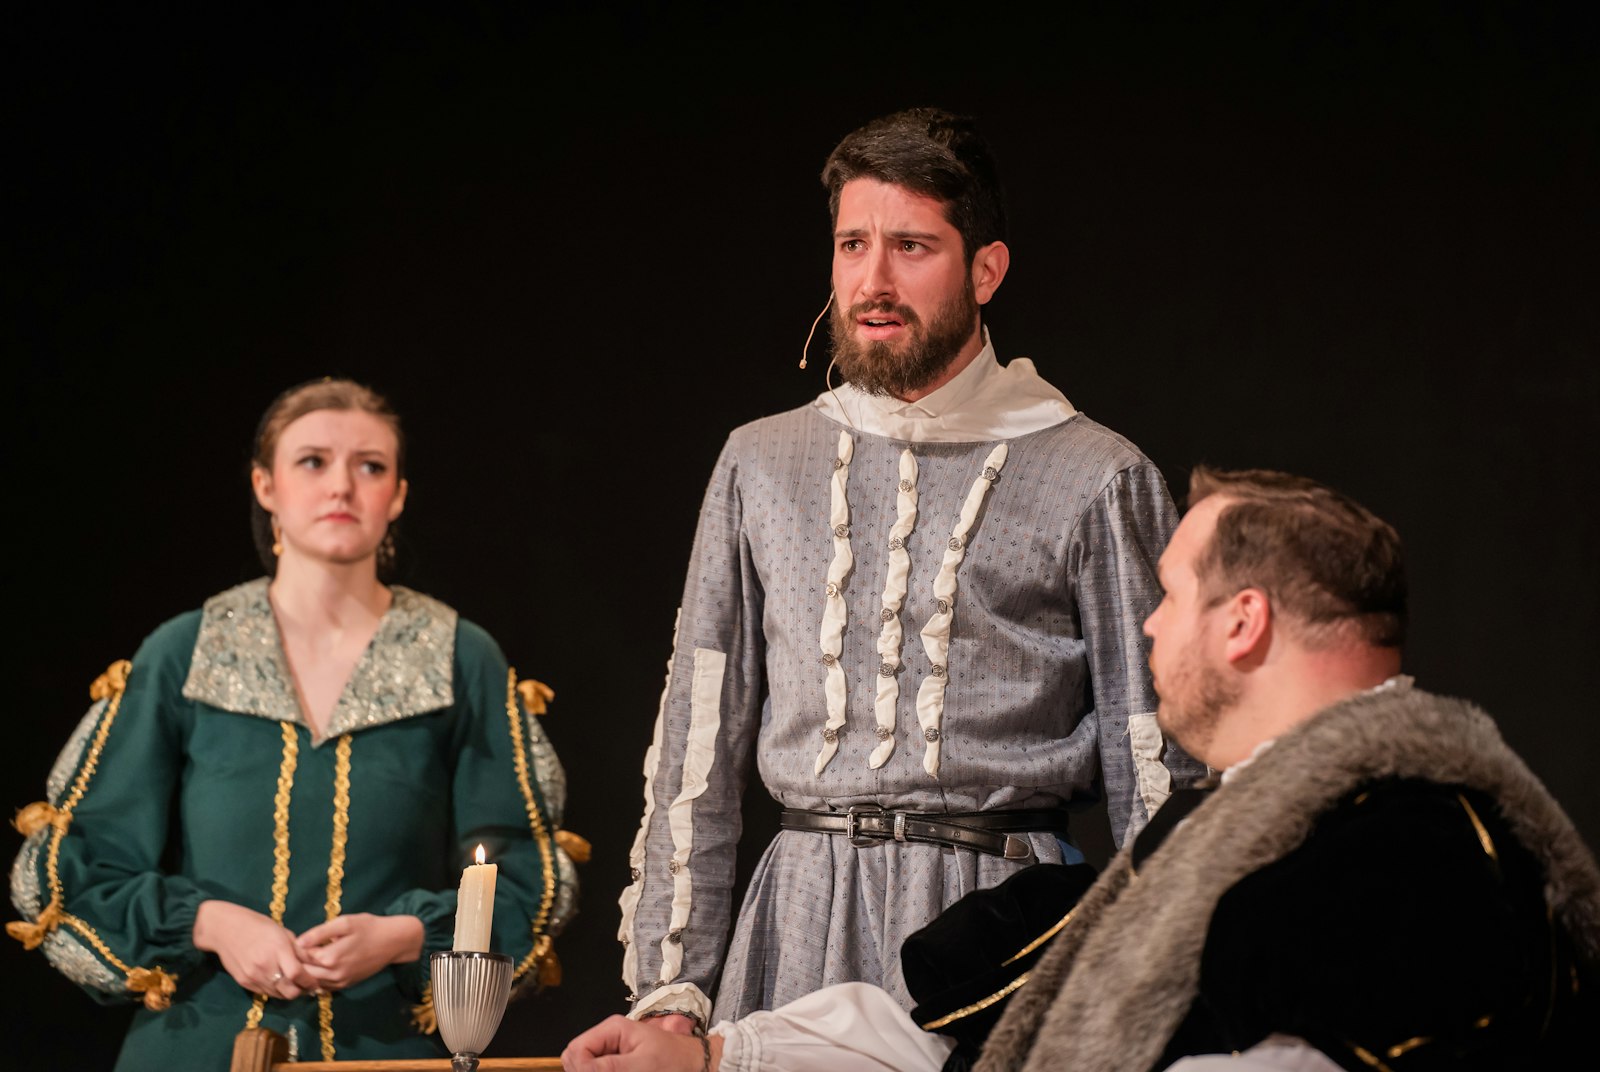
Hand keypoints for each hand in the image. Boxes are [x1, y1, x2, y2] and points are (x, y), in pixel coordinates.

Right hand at [193, 899, 317, 999]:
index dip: (310, 982)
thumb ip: (300, 950)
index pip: (298, 974)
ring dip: (288, 993)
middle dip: (301, 991)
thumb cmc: (258, 926)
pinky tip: (279, 983)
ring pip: (278, 995)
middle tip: (306, 986)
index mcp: (278, 950)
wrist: (225, 930)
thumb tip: (318, 962)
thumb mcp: (283, 933)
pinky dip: (275, 991)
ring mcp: (253, 977)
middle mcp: (265, 967)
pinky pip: (265, 993)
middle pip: (289, 991)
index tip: (316, 982)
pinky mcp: (244, 983)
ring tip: (294, 985)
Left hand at [295, 912, 423, 990]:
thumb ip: (319, 933)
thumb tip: (297, 942)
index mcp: (330, 957)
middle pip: (304, 973)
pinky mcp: (346, 985)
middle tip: (293, 950)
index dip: (294, 948)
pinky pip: (324, 987)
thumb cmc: (369, 927)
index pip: (301, 957)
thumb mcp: (344, 923)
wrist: (393, 941)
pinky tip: (316, 967)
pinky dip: (316, 979)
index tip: (291, 939)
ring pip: (312, 983)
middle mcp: (333, 974)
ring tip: (303, 959)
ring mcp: (340, 982)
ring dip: (305, 972)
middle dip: (297, 962)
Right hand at [562, 1015, 720, 1071]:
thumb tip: (580, 1067)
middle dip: (585, 1071)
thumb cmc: (675, 1060)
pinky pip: (598, 1069)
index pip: (576, 1048)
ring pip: (585, 1067)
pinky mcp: (616, 1064)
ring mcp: (611, 1052)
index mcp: (612, 1029)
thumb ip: (609, 1067)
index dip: (580, 1067)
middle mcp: (608, 1039)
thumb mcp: (642, 1064)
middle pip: (576, 1058)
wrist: (694, 1065)